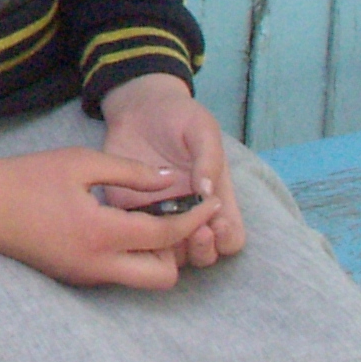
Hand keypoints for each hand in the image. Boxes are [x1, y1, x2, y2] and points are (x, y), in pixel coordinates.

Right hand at [0, 146, 223, 289]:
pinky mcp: (73, 277)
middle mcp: (97, 265)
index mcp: (101, 234)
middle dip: (176, 250)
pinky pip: (117, 274)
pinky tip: (122, 225)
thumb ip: (130, 172)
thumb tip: (171, 179)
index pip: (165, 235)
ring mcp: (84, 276)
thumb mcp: (81, 163)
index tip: (210, 201)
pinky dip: (130, 255)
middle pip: (162, 277)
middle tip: (172, 217)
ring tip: (148, 218)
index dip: (193, 217)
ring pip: (140, 279)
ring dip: (154, 254)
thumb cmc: (27, 177)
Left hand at [100, 73, 246, 266]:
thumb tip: (207, 193)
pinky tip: (136, 225)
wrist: (138, 106)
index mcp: (214, 198)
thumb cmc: (179, 116)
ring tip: (169, 228)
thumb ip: (209, 158)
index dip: (227, 237)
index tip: (218, 222)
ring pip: (171, 255)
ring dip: (173, 250)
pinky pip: (134, 239)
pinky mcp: (129, 211)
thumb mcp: (201, 128)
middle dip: (204, 250)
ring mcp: (159, 216)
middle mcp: (189, 214)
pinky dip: (137, 241)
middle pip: (204, 254)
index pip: (231, 236)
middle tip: (198, 230)